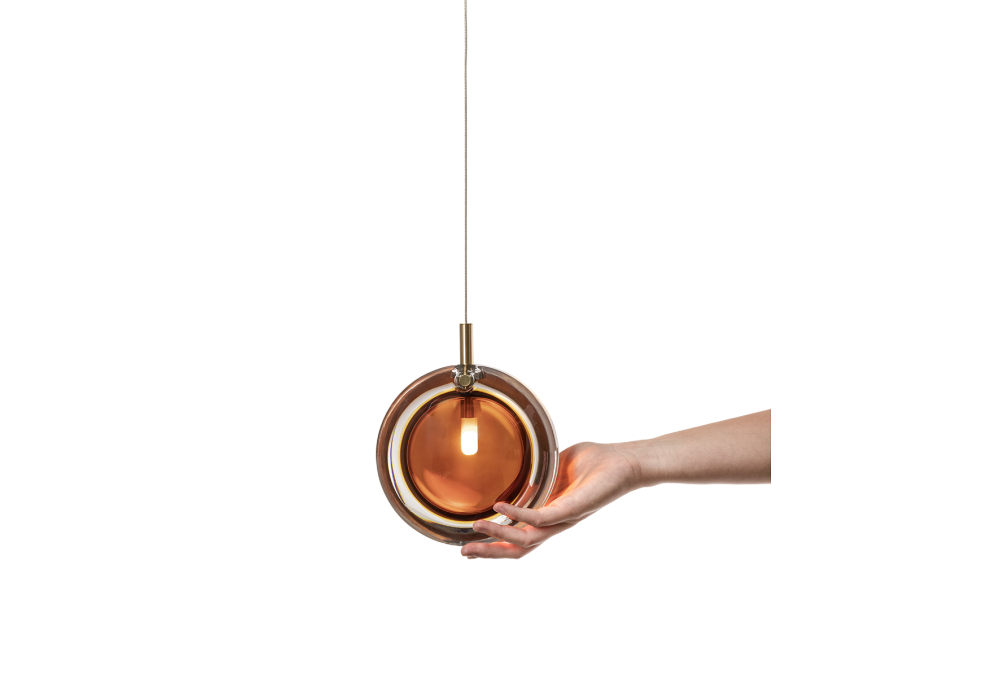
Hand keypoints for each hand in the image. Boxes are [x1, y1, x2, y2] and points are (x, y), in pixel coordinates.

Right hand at [460, 441, 640, 559]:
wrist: (624, 462)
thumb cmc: (594, 463)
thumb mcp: (557, 469)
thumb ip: (539, 476)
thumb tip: (519, 473)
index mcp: (549, 516)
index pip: (519, 539)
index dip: (495, 545)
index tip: (471, 544)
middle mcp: (555, 523)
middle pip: (519, 550)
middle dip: (490, 553)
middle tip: (464, 553)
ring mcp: (563, 518)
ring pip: (526, 540)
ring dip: (499, 536)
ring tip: (477, 529)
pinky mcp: (572, 509)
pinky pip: (540, 518)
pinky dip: (518, 514)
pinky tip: (501, 507)